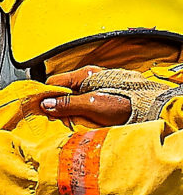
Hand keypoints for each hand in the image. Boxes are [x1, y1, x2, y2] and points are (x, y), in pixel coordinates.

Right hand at [38, 69, 178, 126]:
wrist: (155, 108)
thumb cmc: (127, 104)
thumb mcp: (92, 105)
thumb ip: (68, 104)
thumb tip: (45, 105)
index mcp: (86, 74)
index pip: (54, 82)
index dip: (45, 95)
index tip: (39, 109)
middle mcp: (93, 76)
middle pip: (65, 89)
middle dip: (58, 103)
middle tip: (54, 118)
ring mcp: (101, 85)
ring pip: (76, 95)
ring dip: (71, 107)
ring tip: (69, 120)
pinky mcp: (109, 94)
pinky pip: (88, 100)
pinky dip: (83, 109)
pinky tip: (85, 118)